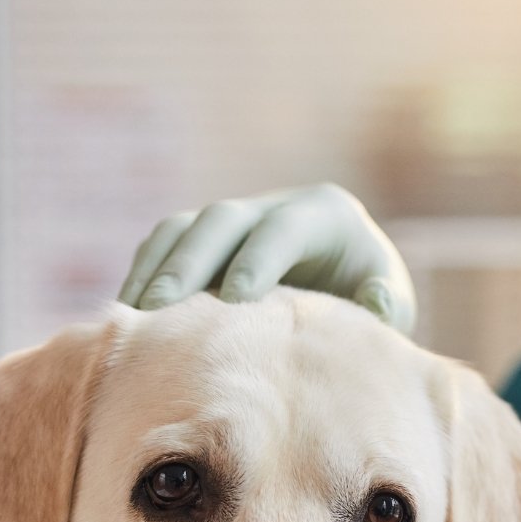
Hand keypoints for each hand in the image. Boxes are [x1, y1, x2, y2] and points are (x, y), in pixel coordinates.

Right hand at [117, 184, 417, 333]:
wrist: (349, 290)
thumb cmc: (370, 303)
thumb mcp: (392, 305)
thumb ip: (386, 306)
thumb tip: (375, 300)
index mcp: (326, 214)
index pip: (283, 229)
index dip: (256, 260)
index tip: (232, 301)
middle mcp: (275, 205)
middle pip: (221, 220)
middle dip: (189, 262)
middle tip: (160, 309)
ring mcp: (237, 218)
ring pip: (184, 227)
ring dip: (155, 268)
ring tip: (132, 315)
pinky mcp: (207, 239)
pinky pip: (165, 245)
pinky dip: (144, 273)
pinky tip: (128, 316)